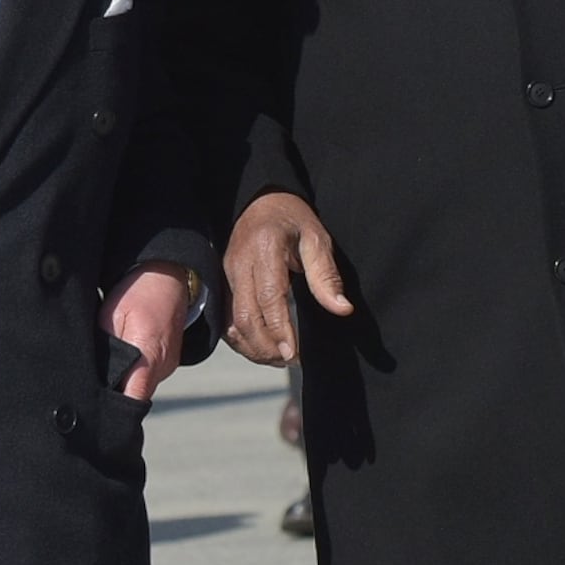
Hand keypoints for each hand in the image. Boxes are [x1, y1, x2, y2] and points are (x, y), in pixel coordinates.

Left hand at [105, 262, 197, 402]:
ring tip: (108, 361)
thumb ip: (103, 351)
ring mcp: (168, 365)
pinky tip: (123, 354)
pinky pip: (147, 374)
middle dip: (113, 391)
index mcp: (149, 357)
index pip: (130, 401)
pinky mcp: (168, 360)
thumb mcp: (110, 317)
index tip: (93, 404)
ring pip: (139, 385)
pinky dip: (133, 369)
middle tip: (92, 381)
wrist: (168, 274)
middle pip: (133, 396)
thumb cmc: (137, 291)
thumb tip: (95, 378)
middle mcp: (163, 367)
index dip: (112, 407)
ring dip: (123, 378)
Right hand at [220, 191, 350, 367]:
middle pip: (245, 317)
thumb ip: (326, 275)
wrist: (260, 202)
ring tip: (280, 360)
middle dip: (266, 347)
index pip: (269, 297)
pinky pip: (227, 321)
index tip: (294, 354)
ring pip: (233, 324)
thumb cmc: (292, 220)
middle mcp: (239, 264)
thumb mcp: (316, 238)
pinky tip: (263, 349)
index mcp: (265, 249)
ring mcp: (227, 276)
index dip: (280, 329)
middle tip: (292, 361)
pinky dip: (243, 341)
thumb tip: (342, 309)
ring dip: (254, 349)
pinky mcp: (223, 285)